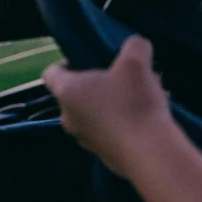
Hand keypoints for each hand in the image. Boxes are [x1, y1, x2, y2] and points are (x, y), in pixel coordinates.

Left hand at [43, 36, 175, 179]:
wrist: (150, 153)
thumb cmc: (134, 103)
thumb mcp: (137, 62)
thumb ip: (135, 45)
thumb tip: (137, 45)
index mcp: (67, 92)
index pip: (51, 72)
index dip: (68, 61)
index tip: (91, 59)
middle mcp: (69, 118)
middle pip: (79, 93)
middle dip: (103, 82)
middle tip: (128, 77)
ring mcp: (86, 140)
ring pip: (98, 112)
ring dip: (117, 102)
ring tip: (147, 95)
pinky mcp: (105, 155)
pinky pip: (111, 131)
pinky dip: (126, 121)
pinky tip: (150, 116)